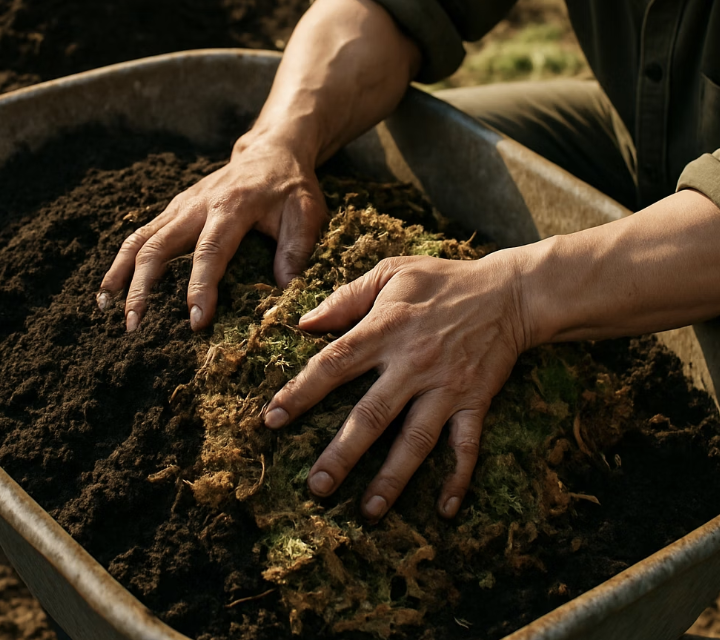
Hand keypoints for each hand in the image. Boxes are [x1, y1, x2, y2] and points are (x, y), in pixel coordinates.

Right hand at [97, 139, 327, 331]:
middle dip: (142, 287)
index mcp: (232, 207)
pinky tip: (111, 289)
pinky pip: (140, 235)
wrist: (270, 152)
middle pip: (159, 246)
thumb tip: (284, 287)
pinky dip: (122, 262)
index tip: (195, 321)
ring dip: (121, 274)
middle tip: (134, 325)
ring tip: (107, 310)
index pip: (210, 250)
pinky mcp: (174, 210)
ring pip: (140, 239)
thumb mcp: (307, 212)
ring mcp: (181, 206)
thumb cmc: (291, 186)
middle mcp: (198, 205)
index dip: (200, 286)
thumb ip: (296, 247)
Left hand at [263, 252, 528, 520]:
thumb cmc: (443, 280)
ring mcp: (446, 386)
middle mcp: (413, 362)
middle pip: (372, 414)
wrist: (509, 293)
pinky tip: (445, 510)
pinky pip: (467, 445)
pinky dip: (458, 478)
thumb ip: (346, 297)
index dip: (301, 392)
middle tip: (316, 488)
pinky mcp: (475, 400)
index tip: (273, 419)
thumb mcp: (392, 272)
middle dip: (342, 453)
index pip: (334, 364)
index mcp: (386, 329)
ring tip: (369, 511)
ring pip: (415, 439)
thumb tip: (304, 322)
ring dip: (392, 477)